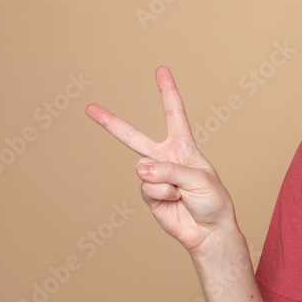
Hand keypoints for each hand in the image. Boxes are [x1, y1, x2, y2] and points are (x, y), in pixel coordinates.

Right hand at [85, 66, 235, 253]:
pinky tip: (173, 201)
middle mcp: (166, 158)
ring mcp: (154, 177)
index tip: (161, 70)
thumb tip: (138, 168)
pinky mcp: (149, 195)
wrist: (209, 231)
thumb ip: (169, 170)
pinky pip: (147, 187)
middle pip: (134, 137)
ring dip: (165, 182)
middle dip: (111, 122)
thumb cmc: (212, 200)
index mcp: (183, 147)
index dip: (168, 92)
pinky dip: (162, 194)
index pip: (174, 114)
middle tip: (89, 107)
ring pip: (144, 170)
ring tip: (181, 193)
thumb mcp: (199, 178)